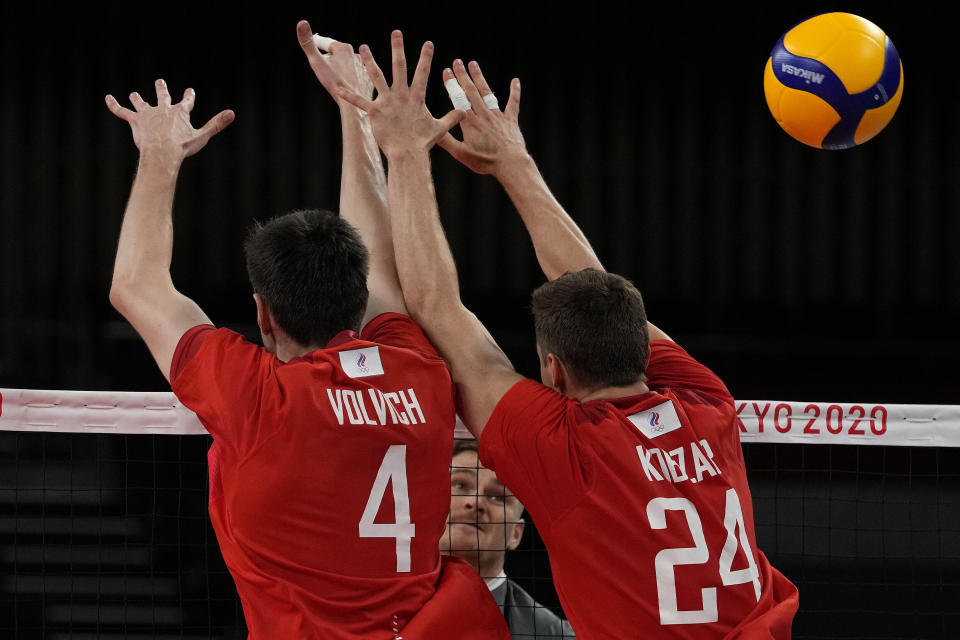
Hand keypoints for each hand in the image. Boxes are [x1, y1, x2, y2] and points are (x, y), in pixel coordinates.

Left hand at [105, 79, 234, 162]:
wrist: (162, 152)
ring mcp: (148, 114)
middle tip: (160, 82)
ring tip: (134, 95)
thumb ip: (216, 124)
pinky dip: (114, 105)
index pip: (186, 100)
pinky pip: (122, 111)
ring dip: (138, 99)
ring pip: (141, 103)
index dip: (189, 96)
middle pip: (162, 96)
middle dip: (161, 90)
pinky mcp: (135, 121)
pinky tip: (108, 98)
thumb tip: (232, 113)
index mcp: (180, 112)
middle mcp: (163, 109)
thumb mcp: (202, 136)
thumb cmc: (182, 147)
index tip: (190, 91)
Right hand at [296, 20, 373, 106]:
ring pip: (346, 67)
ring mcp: (364, 67)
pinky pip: (355, 77)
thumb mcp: (316, 62)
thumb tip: (301, 22)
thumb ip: (307, 43)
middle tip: (328, 76)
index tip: (319, 63)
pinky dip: (350, 81)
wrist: (353, 105)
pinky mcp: (368, 79)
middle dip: (330, 64)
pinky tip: (346, 88)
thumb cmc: (334, 83)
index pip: (326, 45)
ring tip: (336, 82)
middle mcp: (356, 54)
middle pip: (336, 56)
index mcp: (344, 48)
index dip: (319, 54)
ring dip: (340, 72)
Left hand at [337, 30, 464, 156]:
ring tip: (363, 47)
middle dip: (398, 48)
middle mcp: (401, 95)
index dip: (426, 57)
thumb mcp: (439, 128)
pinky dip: (349, 95)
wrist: (407, 153)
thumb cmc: (422, 142)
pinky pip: (359, 101)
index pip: (423, 72)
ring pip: (377, 76)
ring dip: (369, 61)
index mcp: (416, 97)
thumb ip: (451, 118)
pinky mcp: (374, 112)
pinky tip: (338, 89)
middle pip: (399, 66)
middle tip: (396, 33)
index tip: (428, 43)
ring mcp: (387, 102)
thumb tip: (464, 112)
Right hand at [438, 60, 524, 176]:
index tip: (446, 70)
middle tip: (457, 61)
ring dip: (479, 77)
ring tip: (473, 64)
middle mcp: (483, 115)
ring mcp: (497, 116)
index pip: (458, 98)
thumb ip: (446, 141)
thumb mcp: (461, 154)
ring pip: (487, 92)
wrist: (510, 164)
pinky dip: (514, 91)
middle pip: (471, 91)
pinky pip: (513, 103)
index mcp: (470, 122)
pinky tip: (515, 81)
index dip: (451, 84)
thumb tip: (430, 129)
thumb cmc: (486, 161)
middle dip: (463, 75)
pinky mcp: (510, 120)